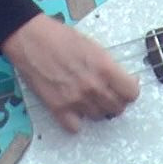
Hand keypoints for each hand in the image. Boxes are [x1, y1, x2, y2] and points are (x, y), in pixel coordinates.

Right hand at [0, 14, 140, 132]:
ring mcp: (75, 99)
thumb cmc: (59, 36)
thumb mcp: (93, 46)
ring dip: (96, 109)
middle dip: (115, 101)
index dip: (129, 91)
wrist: (31, 38)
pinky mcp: (57, 107)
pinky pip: (75, 127)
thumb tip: (121, 80)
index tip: (125, 88)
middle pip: (117, 108)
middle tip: (107, 93)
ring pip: (98, 117)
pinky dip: (76, 121)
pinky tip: (74, 109)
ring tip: (88, 98)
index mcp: (105, 68)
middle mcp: (93, 87)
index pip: (131, 93)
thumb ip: (108, 65)